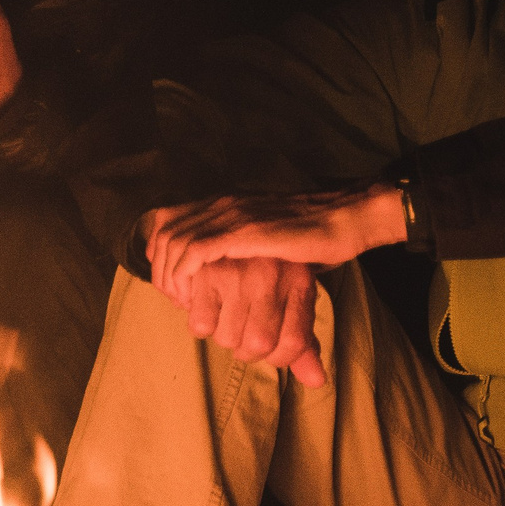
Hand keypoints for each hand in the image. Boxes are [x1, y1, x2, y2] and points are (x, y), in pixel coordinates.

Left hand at [145, 185, 404, 298]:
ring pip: (174, 242)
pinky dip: (186, 274)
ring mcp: (231, 216)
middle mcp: (222, 206)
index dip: (159, 254)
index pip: (168, 221)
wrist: (344, 220)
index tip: (170, 282)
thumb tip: (218, 279)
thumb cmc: (312, 236)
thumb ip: (240, 251)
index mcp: (225, 205)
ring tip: (181, 301)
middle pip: (164, 232)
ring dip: (170, 274)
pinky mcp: (243, 231)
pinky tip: (192, 295)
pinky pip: (195, 250)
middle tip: (172, 297)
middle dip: (160, 268)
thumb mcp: (266, 240)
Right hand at [169, 256, 326, 386]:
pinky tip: (204, 307)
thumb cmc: (273, 268)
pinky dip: (199, 323)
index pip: (293, 345)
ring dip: (222, 335)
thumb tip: (316, 382)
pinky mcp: (204, 273)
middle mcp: (271, 278)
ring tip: (223, 317)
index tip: (271, 347)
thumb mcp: (295, 298)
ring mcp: (237, 275)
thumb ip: (304, 343)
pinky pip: (200, 324)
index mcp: (298, 283)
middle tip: (243, 329)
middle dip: (245, 348)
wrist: (243, 223)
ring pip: (226, 338)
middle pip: (256, 346)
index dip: (280, 357)